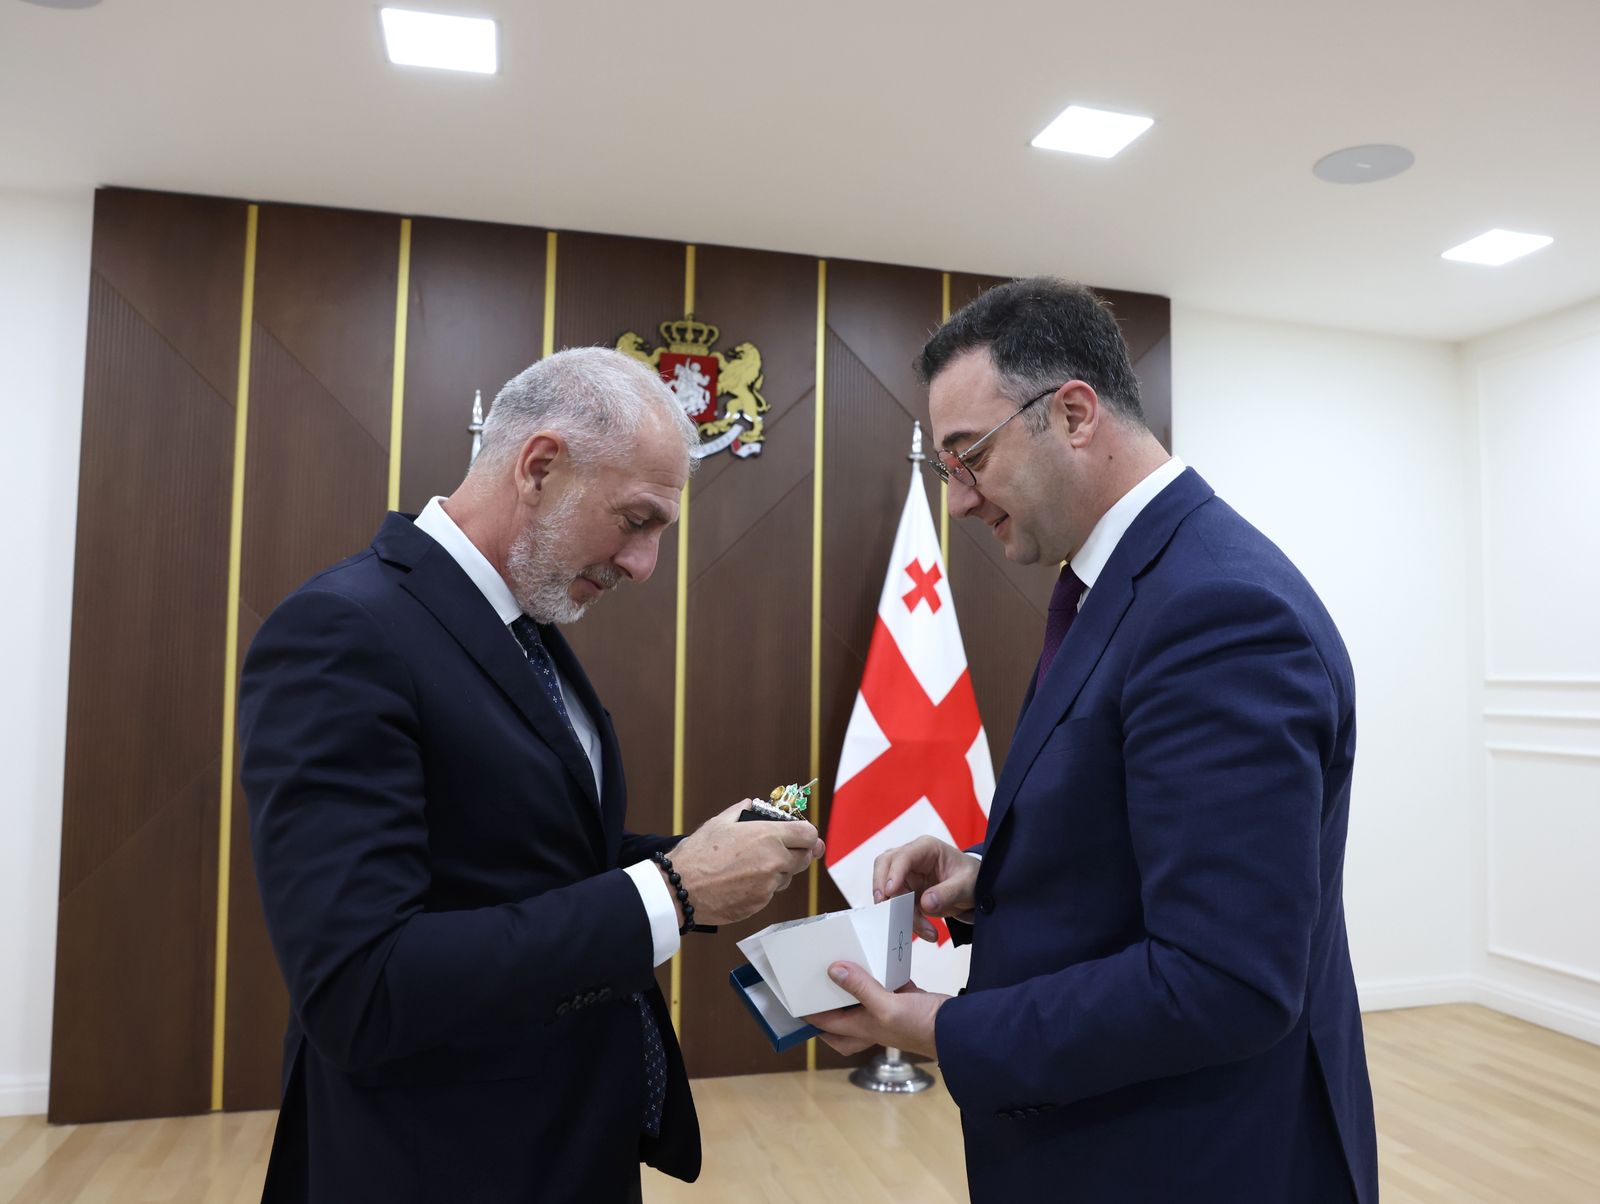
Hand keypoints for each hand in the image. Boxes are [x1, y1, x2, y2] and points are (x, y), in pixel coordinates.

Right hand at [667, 802, 824, 926]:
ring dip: (779, 870)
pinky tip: (742, 881)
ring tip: (752, 866)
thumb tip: (751, 803)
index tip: (801, 835)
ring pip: (787, 877)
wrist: (680, 889)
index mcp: (768, 836)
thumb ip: (742, 810)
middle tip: (781, 849)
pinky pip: (770, 892)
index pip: (809, 834)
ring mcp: (769, 885)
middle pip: (804, 857)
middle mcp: (774, 861)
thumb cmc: (698, 854)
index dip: (807, 834)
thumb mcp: (719, 822)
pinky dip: (763, 886)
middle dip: (796, 852)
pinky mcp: (760, 904)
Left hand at [805, 962, 948, 1058]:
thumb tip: (833, 970)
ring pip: (862, 1002)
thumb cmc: (921, 1027)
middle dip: (826, 1012)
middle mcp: (872, 1023)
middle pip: (840, 1024)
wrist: (958, 1030)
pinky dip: (881, 974)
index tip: (793, 997)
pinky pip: (887, 986)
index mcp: (862, 1028)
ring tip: (842, 967)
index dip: (807, 1013)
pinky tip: (881, 958)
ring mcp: (889, 1012)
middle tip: (814, 992)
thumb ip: (861, 988)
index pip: (825, 1023)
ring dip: (853, 988)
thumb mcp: (886, 1006)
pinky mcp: (906, 1000)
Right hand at [873, 835, 977, 941]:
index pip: (904, 856)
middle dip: (881, 887)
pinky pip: (898, 906)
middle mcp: (912, 858)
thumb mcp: (966, 884)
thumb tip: (926, 903)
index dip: (894, 873)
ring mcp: (906, 875)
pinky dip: (909, 920)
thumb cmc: (969, 877)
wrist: (973, 888)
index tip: (890, 891)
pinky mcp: (905, 891)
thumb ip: (948, 893)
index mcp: (926, 848)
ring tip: (927, 930)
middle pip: (884, 866)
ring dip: (901, 912)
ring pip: (889, 890)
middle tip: (885, 907)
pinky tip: (927, 930)